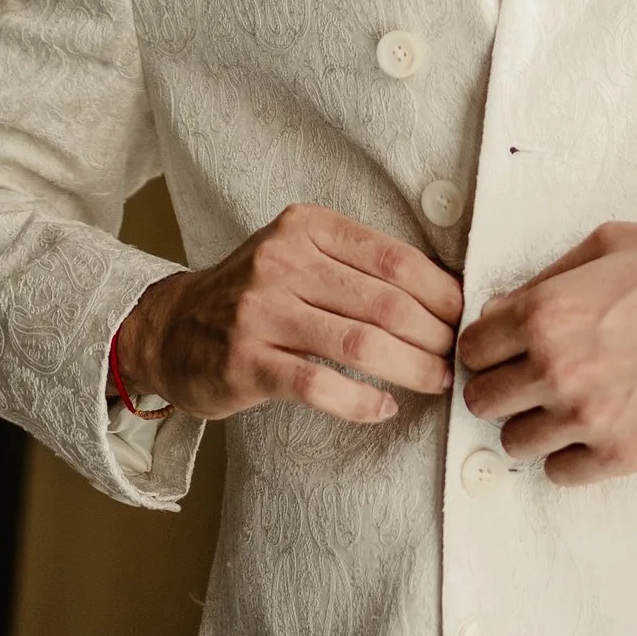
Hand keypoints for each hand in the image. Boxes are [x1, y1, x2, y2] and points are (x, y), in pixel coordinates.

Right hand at [117, 205, 461, 426]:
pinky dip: (362, 401)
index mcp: (306, 227)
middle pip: (386, 303)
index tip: (465, 316)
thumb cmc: (254, 295)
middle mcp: (282, 262)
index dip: (442, 291)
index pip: (395, 258)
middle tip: (458, 356)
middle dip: (436, 335)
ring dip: (412, 368)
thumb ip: (359, 263)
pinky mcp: (245, 363)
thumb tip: (446, 289)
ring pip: (361, 344)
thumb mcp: (299, 253)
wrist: (171, 329)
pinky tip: (384, 408)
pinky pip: (319, 385)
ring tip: (437, 381)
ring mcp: (260, 313)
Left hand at [457, 221, 636, 484]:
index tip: (505, 346)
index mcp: (547, 312)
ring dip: (531, 422)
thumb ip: (544, 279)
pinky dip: (566, 454)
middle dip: (500, 384)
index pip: (471, 347)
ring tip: (562, 403)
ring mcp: (588, 418)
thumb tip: (499, 311)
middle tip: (530, 375)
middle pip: (482, 399)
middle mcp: (557, 369)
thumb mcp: (610, 244)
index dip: (486, 344)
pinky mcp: (622, 455)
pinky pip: (558, 473)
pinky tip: (591, 426)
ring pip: (513, 441)